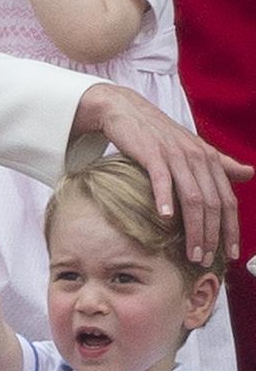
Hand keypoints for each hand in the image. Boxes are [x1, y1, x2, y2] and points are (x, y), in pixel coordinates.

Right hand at [72, 83, 251, 263]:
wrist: (127, 110)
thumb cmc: (159, 133)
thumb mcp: (194, 147)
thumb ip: (222, 162)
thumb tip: (250, 172)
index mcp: (209, 158)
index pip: (227, 200)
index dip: (231, 229)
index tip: (230, 254)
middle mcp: (197, 156)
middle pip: (212, 203)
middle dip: (212, 236)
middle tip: (204, 259)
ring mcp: (174, 154)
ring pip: (192, 197)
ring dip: (194, 229)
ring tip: (191, 252)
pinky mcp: (151, 152)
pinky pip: (162, 179)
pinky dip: (165, 199)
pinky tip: (166, 217)